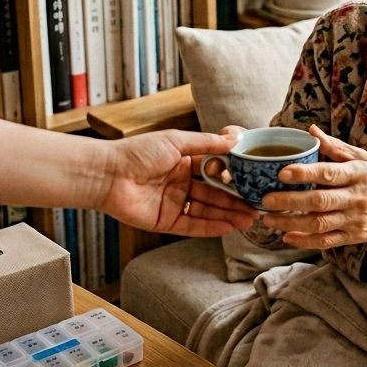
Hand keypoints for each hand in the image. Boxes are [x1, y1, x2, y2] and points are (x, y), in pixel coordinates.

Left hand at [99, 130, 257, 235]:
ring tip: (251, 218)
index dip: (234, 176)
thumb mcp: (177, 141)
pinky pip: (193, 225)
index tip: (254, 180)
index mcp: (184, 161)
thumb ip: (207, 143)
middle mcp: (182, 183)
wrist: (108, 174)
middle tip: (258, 205)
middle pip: (215, 193)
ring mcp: (175, 203)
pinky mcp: (166, 221)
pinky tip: (229, 227)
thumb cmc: (138, 152)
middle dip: (237, 200)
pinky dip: (211, 227)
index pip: (216, 170)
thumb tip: (235, 139)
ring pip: (208, 210)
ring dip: (229, 215)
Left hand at [259, 125, 366, 250]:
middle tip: (266, 200)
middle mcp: (357, 198)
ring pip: (319, 224)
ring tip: (269, 219)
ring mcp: (355, 220)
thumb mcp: (365, 158)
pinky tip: (287, 236)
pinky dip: (305, 241)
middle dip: (290, 202)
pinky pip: (326, 241)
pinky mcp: (354, 237)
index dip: (304, 173)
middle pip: (320, 202)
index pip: (329, 173)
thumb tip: (311, 130)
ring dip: (291, 223)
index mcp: (359, 174)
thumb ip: (336, 147)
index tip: (281, 172)